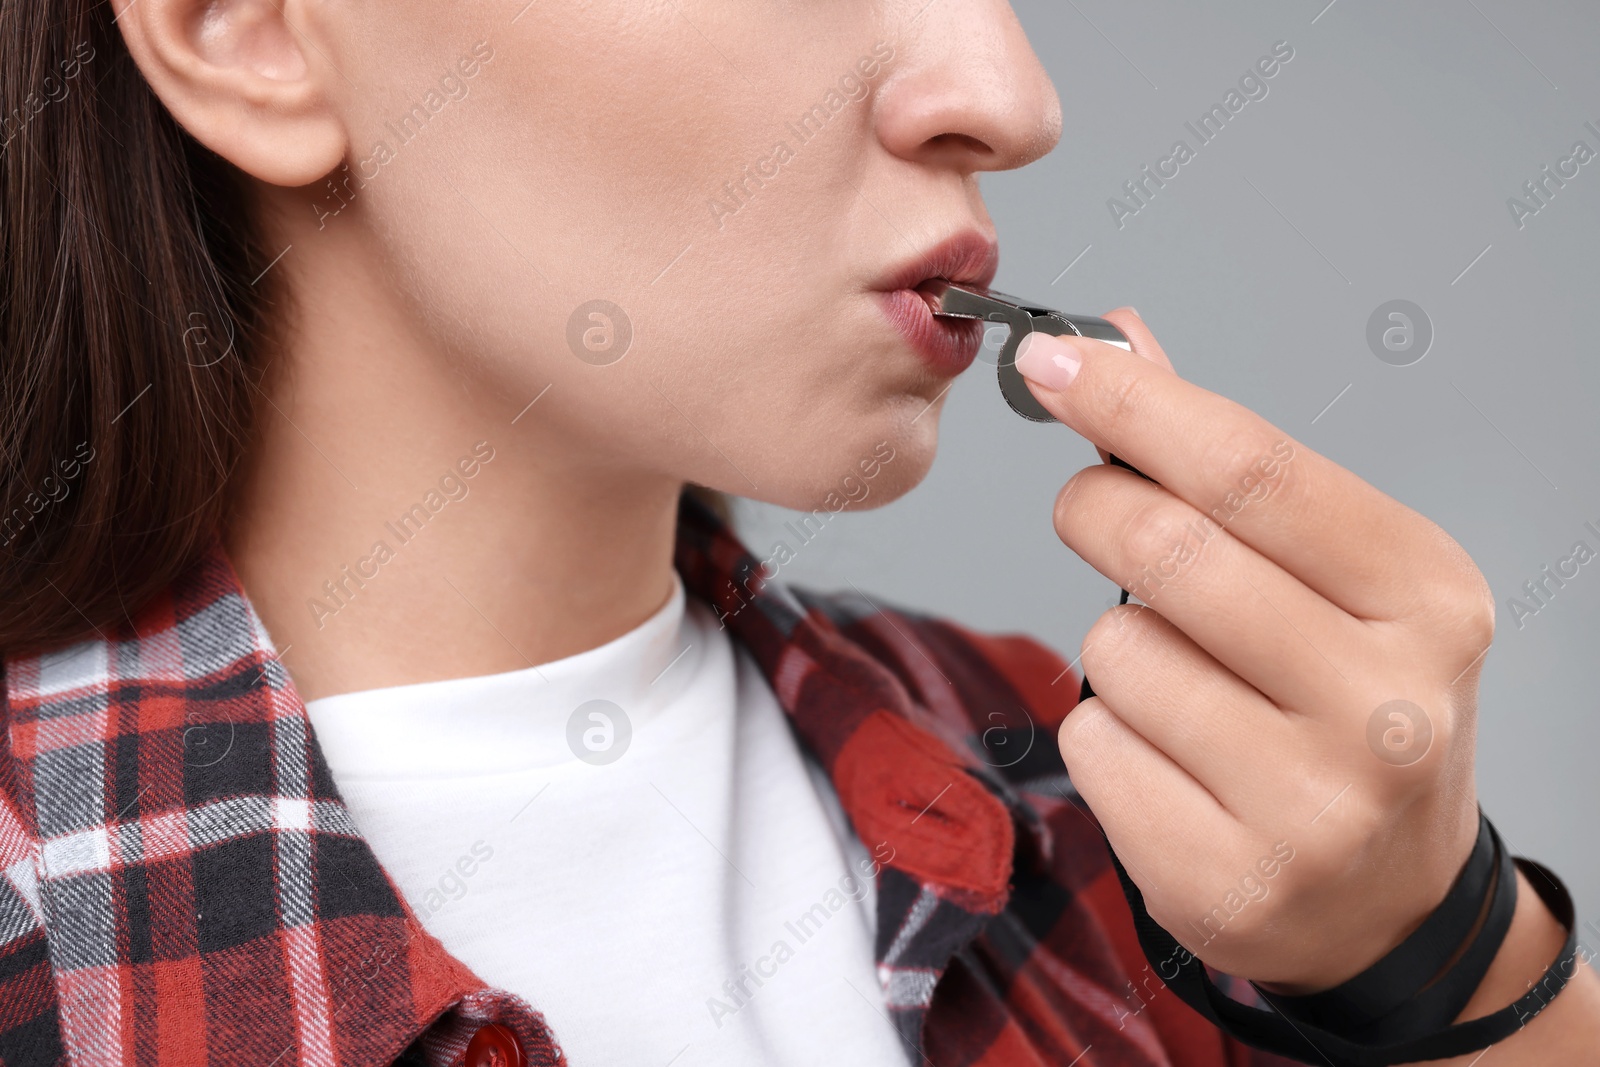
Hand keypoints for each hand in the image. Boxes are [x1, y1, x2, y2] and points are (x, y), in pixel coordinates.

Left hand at [1016, 311, 1488, 989]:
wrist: (1385, 899)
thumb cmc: (1349, 708)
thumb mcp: (1330, 575)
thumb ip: (1225, 461)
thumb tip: (1117, 340)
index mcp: (1426, 598)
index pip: (1254, 469)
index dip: (1134, 403)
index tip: (1055, 359)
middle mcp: (1386, 707)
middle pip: (1169, 549)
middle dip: (1096, 506)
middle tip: (1092, 508)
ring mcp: (1310, 808)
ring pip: (1115, 649)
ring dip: (1116, 644)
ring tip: (1186, 685)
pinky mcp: (1225, 880)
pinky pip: (1091, 741)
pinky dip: (1105, 732)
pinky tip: (1175, 765)